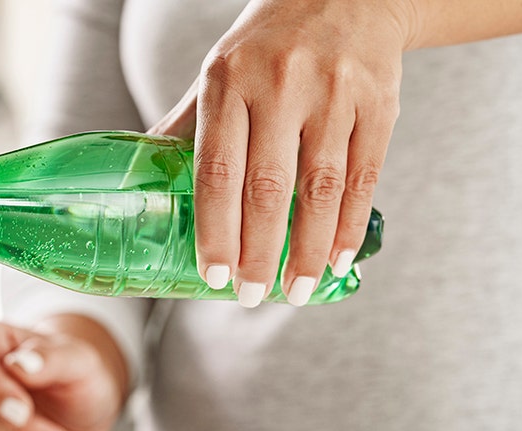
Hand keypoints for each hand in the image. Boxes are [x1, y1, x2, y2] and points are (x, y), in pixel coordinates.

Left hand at [149, 0, 412, 306]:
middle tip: (251, 296)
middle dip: (259, 252)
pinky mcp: (379, 104)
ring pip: (320, 189)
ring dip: (306, 250)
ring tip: (294, 291)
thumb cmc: (269, 44)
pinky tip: (335, 259)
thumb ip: (187, 126)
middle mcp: (281, 84)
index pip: (217, 169)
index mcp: (228, 80)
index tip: (213, 275)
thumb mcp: (220, 72)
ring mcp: (334, 93)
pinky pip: (364, 178)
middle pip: (268, 187)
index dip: (216, 228)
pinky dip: (347, 226)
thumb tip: (142, 183)